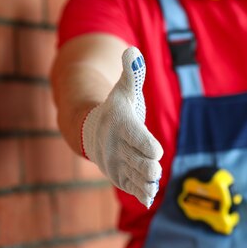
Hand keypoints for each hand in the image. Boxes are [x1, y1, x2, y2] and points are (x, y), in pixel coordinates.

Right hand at [81, 46, 162, 206]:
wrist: (90, 129)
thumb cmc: (116, 108)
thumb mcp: (124, 89)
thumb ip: (132, 72)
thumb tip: (133, 50)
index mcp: (121, 125)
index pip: (138, 139)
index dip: (150, 147)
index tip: (156, 151)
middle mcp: (116, 147)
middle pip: (141, 163)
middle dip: (151, 167)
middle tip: (154, 165)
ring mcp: (116, 164)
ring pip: (138, 178)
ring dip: (147, 182)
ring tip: (153, 183)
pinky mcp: (119, 177)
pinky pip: (132, 188)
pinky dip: (142, 193)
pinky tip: (149, 196)